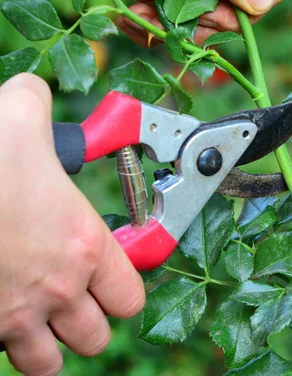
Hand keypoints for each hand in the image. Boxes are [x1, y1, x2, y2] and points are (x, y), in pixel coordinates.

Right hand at [0, 74, 145, 375]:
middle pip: (97, 336)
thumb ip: (36, 104)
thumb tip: (33, 91)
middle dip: (88, 321)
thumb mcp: (16, 119)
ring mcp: (16, 319)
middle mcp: (59, 289)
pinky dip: (6, 348)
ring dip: (50, 344)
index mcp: (84, 245)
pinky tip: (0, 317)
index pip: (131, 295)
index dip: (122, 287)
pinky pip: (5, 361)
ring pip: (51, 362)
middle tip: (73, 299)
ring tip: (40, 317)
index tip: (109, 277)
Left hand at [9, 0, 285, 45]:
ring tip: (139, 10)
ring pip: (198, 27)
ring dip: (168, 27)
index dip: (242, 9)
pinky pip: (170, 28)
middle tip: (167, 9)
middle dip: (197, 21)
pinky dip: (149, 29)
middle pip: (231, 15)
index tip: (211, 9)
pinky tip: (130, 14)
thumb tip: (265, 0)